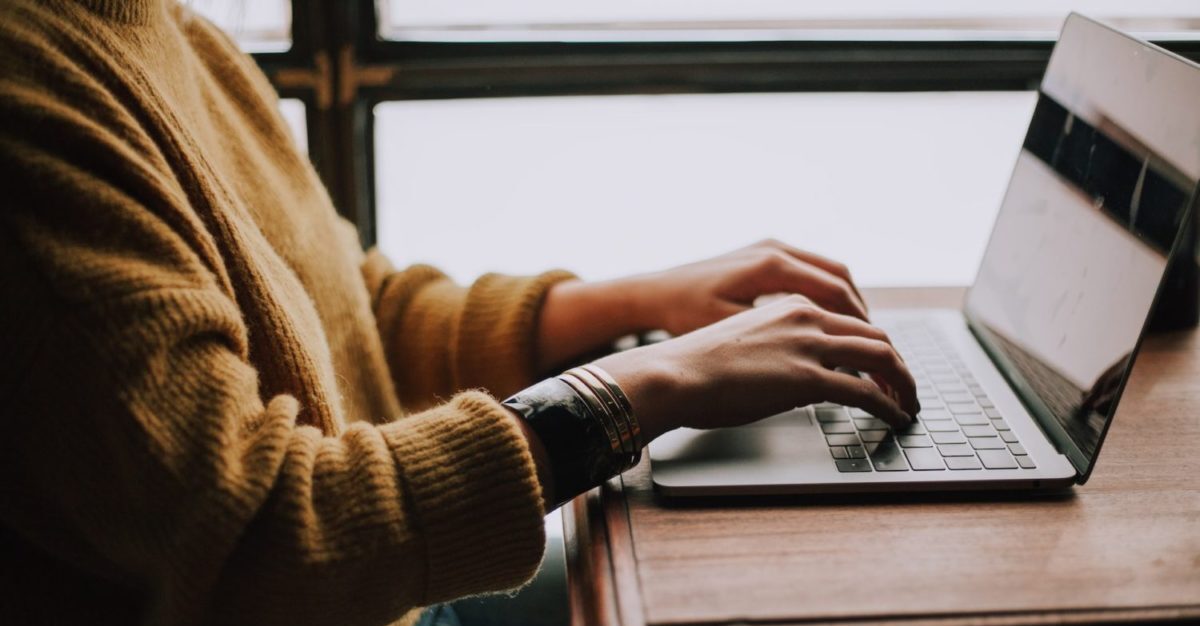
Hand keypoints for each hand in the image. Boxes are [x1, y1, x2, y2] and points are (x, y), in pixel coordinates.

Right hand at [593, 296, 918, 441]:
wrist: (673, 374)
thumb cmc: (695, 366)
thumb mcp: (744, 343)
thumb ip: (777, 348)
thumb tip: (794, 377)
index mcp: (790, 305)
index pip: (850, 320)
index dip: (874, 345)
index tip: (882, 367)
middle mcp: (806, 317)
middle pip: (875, 335)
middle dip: (898, 364)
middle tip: (905, 387)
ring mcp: (809, 345)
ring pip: (881, 357)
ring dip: (903, 383)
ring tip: (908, 404)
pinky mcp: (807, 378)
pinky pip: (867, 392)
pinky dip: (889, 405)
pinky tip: (895, 418)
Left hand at [626, 239, 868, 335]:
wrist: (653, 293)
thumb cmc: (684, 314)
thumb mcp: (731, 332)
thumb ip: (778, 341)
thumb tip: (822, 360)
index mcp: (771, 266)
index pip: (836, 293)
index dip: (861, 326)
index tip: (876, 352)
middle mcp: (775, 250)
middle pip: (841, 279)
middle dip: (863, 315)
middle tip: (878, 347)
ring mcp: (770, 248)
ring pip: (829, 272)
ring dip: (848, 303)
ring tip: (861, 336)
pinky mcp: (763, 254)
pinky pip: (811, 270)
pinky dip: (828, 293)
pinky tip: (830, 320)